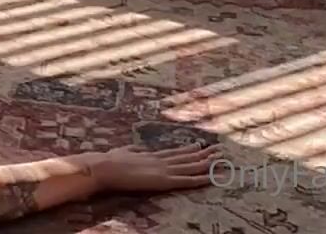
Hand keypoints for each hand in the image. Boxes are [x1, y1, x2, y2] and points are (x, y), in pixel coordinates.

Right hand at [85, 143, 221, 193]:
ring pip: (190, 166)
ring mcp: (163, 169)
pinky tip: (211, 177)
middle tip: (220, 149)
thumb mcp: (123, 152)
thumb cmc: (108, 160)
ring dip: (207, 163)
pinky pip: (185, 180)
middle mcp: (161, 161)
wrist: (104, 165)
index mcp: (151, 156)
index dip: (189, 150)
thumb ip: (132, 150)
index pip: (175, 153)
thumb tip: (135, 148)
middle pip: (187, 157)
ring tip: (222, 159)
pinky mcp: (162, 180)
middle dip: (204, 154)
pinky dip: (199, 179)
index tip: (200, 145)